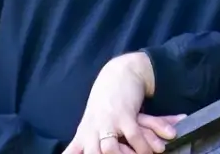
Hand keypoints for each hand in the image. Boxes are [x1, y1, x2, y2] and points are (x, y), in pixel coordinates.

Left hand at [63, 52, 183, 153]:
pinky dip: (142, 147)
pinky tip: (148, 152)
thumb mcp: (90, 122)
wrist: (120, 73)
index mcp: (83, 134)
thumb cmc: (105, 101)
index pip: (71, 153)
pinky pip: (134, 137)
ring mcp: (109, 122)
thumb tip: (73, 152)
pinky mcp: (126, 115)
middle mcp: (93, 130)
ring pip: (110, 149)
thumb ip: (83, 142)